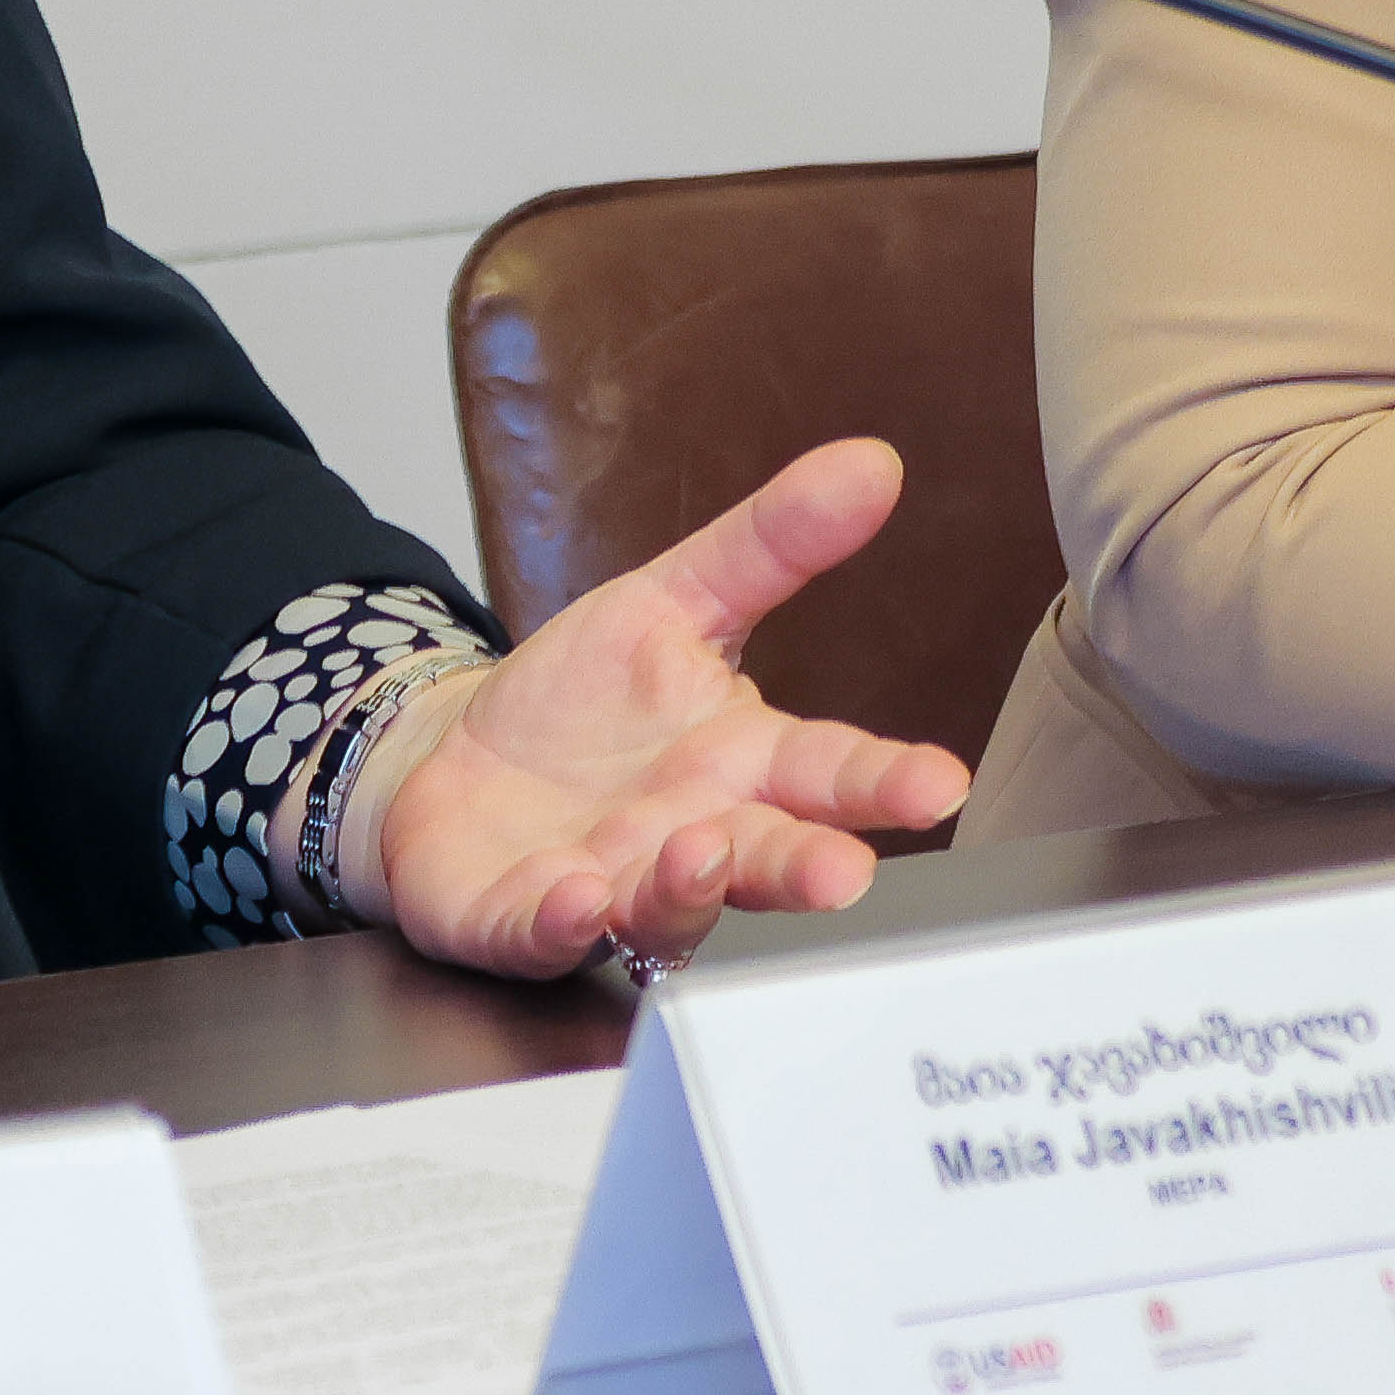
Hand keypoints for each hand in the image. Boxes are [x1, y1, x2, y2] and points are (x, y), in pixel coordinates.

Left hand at [347, 441, 972, 973]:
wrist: (454, 761)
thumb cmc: (583, 701)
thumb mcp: (672, 600)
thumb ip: (772, 543)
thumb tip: (874, 461)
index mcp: (740, 765)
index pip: (826, 773)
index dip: (882, 782)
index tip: (940, 784)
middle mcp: (691, 839)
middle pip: (762, 860)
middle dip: (803, 867)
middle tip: (846, 875)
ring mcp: (611, 887)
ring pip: (665, 910)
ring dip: (685, 891)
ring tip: (698, 854)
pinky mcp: (521, 919)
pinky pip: (545, 932)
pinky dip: (563, 923)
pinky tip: (578, 898)